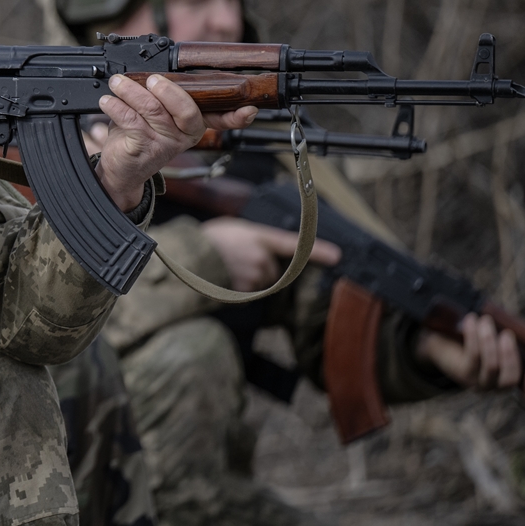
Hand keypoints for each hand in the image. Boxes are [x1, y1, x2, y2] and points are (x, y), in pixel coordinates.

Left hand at [94, 74, 256, 210]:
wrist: (120, 168)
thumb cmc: (139, 134)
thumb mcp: (156, 112)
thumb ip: (162, 94)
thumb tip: (154, 68)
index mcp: (194, 124)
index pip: (221, 119)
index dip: (236, 115)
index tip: (249, 109)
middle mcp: (184, 135)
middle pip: (187, 110)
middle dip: (169, 90)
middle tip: (153, 79)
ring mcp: (165, 144)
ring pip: (154, 110)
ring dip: (133, 92)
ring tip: (117, 82)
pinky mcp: (143, 148)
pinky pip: (132, 122)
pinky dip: (117, 107)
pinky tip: (107, 101)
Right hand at [200, 217, 342, 291]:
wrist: (188, 254)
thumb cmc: (208, 240)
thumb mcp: (235, 231)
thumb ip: (256, 241)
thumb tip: (266, 257)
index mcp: (259, 237)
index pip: (293, 245)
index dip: (316, 251)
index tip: (337, 256)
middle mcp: (261, 257)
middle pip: (272, 271)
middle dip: (260, 269)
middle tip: (237, 260)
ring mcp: (253, 275)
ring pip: (260, 284)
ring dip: (248, 280)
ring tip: (227, 268)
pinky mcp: (244, 291)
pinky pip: (247, 295)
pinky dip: (238, 291)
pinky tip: (224, 280)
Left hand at [416, 313, 524, 399]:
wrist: (442, 338)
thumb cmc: (475, 337)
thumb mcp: (495, 338)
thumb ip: (508, 337)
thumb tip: (520, 327)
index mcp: (511, 377)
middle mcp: (497, 386)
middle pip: (510, 379)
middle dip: (510, 354)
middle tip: (506, 333)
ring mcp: (479, 383)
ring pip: (491, 366)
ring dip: (489, 341)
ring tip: (484, 320)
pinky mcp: (462, 374)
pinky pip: (473, 356)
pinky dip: (473, 336)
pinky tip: (470, 321)